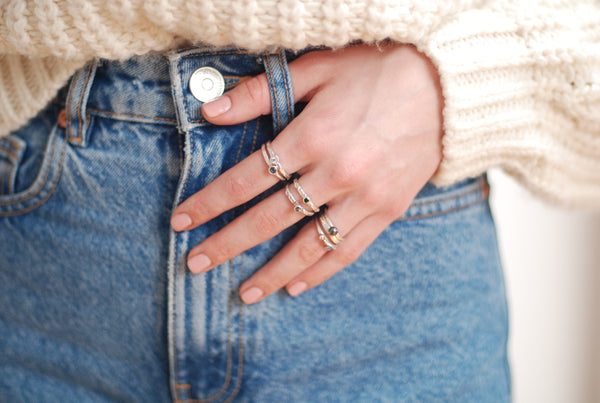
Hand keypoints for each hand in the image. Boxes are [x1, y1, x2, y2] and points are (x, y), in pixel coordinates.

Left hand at [170, 43, 443, 303]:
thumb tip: (211, 111)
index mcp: (314, 136)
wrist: (447, 86)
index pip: (248, 178)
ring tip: (243, 293)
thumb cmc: (379, 70)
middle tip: (195, 265)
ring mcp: (365, 197)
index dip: (211, 202)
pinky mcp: (388, 210)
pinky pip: (349, 250)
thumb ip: (260, 92)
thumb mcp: (318, 68)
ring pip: (308, 245)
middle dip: (227, 243)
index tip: (182, 221)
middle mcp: (337, 173)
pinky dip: (321, 272)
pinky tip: (296, 286)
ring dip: (272, 272)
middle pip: (269, 218)